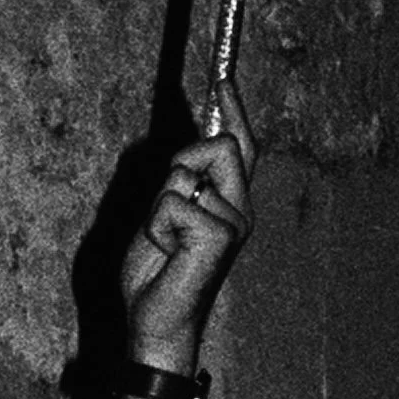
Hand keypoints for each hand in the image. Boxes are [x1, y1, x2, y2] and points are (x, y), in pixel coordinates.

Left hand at [119, 84, 255, 368]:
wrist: (157, 322)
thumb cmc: (157, 277)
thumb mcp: (164, 217)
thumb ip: (180, 185)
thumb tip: (183, 156)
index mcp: (230, 203)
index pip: (242, 146)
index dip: (234, 109)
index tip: (223, 77)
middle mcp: (240, 209)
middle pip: (221, 145)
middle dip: (185, 161)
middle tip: (166, 210)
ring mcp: (235, 221)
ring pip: (187, 173)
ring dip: (161, 204)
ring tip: (166, 241)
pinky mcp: (221, 234)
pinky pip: (173, 201)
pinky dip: (157, 224)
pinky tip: (166, 252)